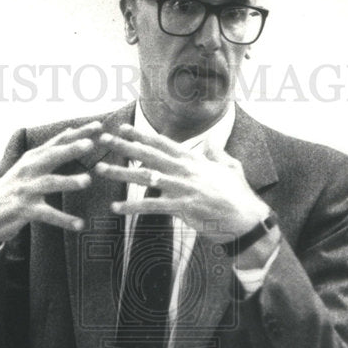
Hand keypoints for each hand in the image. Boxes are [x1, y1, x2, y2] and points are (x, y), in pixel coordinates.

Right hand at [0, 121, 102, 249]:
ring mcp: (25, 190)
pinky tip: (79, 224)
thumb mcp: (27, 166)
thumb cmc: (13, 190)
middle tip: (90, 144)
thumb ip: (49, 151)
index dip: (78, 133)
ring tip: (87, 181)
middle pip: (52, 156)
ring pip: (49, 183)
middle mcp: (28, 171)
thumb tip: (70, 131)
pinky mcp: (23, 210)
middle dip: (70, 149)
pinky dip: (63, 219)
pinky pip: (47, 214)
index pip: (57, 142)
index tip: (98, 126)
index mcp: (32, 158)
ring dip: (68, 181)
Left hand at [93, 123, 269, 239]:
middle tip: (103, 139)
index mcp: (194, 160)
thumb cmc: (239, 195)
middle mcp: (185, 170)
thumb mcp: (230, 167)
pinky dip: (133, 207)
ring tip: (100, 170)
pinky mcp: (184, 207)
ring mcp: (183, 187)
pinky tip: (116, 208)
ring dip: (120, 173)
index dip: (141, 135)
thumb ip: (217, 154)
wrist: (247, 218)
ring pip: (145, 178)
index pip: (163, 144)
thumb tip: (211, 142)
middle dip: (124, 146)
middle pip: (149, 155)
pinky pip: (152, 207)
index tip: (123, 129)